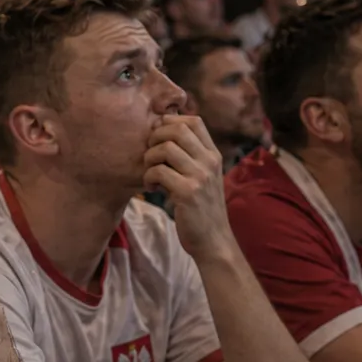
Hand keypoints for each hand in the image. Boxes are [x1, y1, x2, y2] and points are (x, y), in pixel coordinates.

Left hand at [142, 115, 231, 260]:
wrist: (213, 241)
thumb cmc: (202, 209)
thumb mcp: (203, 177)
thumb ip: (190, 157)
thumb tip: (163, 132)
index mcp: (213, 155)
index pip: (194, 121)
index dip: (171, 121)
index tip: (158, 137)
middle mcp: (209, 161)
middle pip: (177, 128)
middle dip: (155, 137)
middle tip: (150, 155)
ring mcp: (200, 176)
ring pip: (165, 148)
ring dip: (149, 159)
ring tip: (150, 174)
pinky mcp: (187, 192)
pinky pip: (158, 172)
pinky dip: (148, 178)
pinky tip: (152, 189)